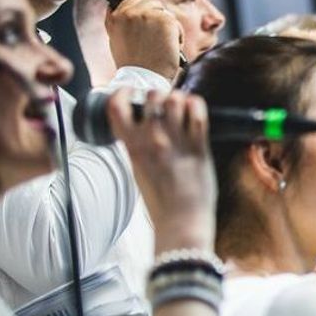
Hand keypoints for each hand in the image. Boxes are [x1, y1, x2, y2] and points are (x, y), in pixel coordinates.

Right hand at [105, 0, 183, 79]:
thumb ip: (121, 22)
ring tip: (161, 44)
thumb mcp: (116, 40)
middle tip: (157, 35)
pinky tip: (171, 48)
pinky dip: (177, 34)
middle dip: (157, 15)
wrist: (144, 78)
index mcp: (115, 17)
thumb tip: (124, 8)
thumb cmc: (134, 65)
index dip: (143, 8)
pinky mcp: (164, 20)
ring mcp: (147, 14)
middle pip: (150, 1)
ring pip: (163, 12)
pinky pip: (175, 22)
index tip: (148, 20)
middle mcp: (128, 12)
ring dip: (167, 26)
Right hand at [107, 89, 215, 252]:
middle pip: (152, 95)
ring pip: (175, 99)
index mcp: (132, 147)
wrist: (181, 222)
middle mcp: (152, 140)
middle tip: (164, 106)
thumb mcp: (139, 170)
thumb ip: (139, 146)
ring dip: (179, 99)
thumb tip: (145, 126)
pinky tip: (194, 112)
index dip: (123, 92)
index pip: (116, 106)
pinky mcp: (198, 147)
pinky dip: (196, 105)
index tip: (131, 94)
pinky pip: (197, 112)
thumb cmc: (161, 200)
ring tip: (181, 110)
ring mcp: (176, 142)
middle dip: (159, 95)